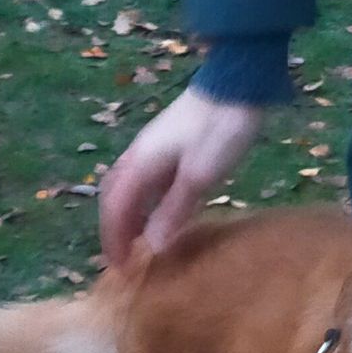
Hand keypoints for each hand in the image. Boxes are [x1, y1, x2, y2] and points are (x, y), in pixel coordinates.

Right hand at [100, 87, 263, 264]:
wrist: (237, 83)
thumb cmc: (220, 130)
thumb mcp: (200, 176)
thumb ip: (174, 210)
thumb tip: (152, 247)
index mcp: (141, 164)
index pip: (115, 208)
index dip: (114, 240)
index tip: (119, 269)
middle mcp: (139, 155)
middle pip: (115, 196)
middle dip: (115, 229)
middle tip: (124, 259)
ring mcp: (154, 146)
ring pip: (130, 186)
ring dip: (129, 215)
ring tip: (139, 242)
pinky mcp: (171, 143)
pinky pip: (147, 179)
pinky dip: (146, 201)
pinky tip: (161, 212)